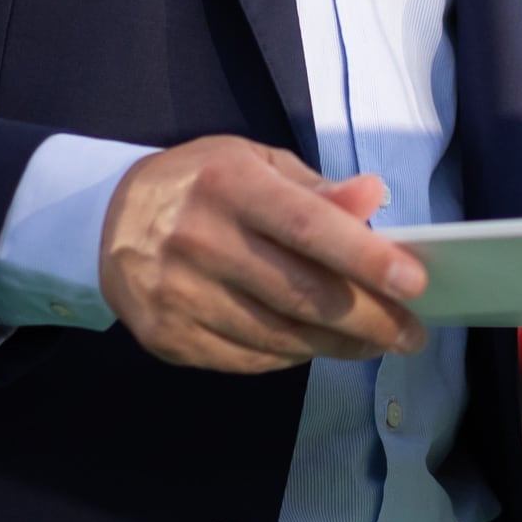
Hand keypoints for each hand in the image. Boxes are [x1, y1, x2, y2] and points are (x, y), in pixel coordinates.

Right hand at [99, 136, 426, 372]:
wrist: (107, 219)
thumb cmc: (203, 185)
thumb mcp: (257, 163)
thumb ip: (317, 189)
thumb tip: (373, 201)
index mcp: (228, 184)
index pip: (308, 227)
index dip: (365, 258)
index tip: (414, 282)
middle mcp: (199, 240)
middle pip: (300, 294)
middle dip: (368, 319)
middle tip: (410, 333)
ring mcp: (178, 294)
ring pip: (278, 335)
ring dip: (338, 346)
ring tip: (376, 343)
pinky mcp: (166, 336)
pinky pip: (247, 358)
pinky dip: (292, 356)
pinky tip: (318, 346)